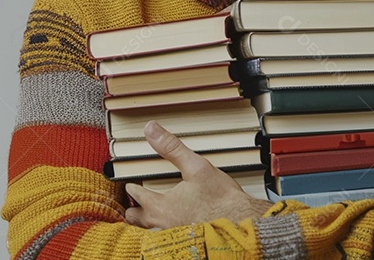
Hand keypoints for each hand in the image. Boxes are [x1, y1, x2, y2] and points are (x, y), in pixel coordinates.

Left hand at [123, 120, 273, 228]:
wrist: (242, 222)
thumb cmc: (222, 199)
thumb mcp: (196, 166)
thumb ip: (172, 148)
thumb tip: (152, 130)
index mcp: (162, 206)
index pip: (139, 196)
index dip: (133, 188)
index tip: (131, 185)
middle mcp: (164, 224)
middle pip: (138, 220)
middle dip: (134, 211)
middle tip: (132, 205)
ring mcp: (174, 237)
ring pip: (150, 232)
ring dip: (146, 224)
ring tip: (146, 218)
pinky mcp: (186, 244)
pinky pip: (166, 240)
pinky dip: (162, 233)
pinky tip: (171, 228)